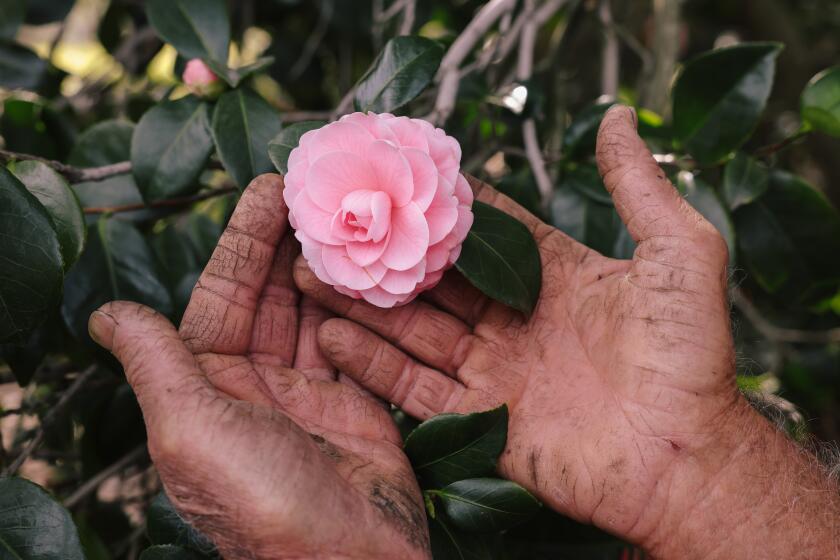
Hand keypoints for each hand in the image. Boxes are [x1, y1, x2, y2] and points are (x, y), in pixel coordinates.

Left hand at [89, 175, 429, 559]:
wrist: (349, 555)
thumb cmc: (260, 498)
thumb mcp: (189, 428)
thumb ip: (154, 364)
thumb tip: (105, 316)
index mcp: (206, 388)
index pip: (221, 297)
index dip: (241, 243)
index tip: (265, 190)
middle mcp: (253, 386)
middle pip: (268, 296)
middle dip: (285, 241)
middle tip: (310, 186)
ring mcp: (306, 392)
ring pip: (310, 311)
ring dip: (322, 263)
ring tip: (341, 213)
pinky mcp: (353, 402)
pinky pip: (352, 339)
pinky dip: (359, 302)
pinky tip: (367, 265)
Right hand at [292, 106, 769, 550]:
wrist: (687, 460)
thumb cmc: (692, 356)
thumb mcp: (679, 254)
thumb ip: (638, 187)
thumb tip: (620, 116)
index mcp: (553, 278)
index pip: (486, 233)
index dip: (442, 207)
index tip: (390, 177)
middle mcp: (515, 321)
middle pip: (436, 281)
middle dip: (385, 255)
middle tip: (333, 227)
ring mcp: (495, 371)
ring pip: (414, 331)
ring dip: (364, 306)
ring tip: (310, 275)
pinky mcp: (479, 419)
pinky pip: (415, 388)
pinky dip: (373, 365)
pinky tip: (332, 337)